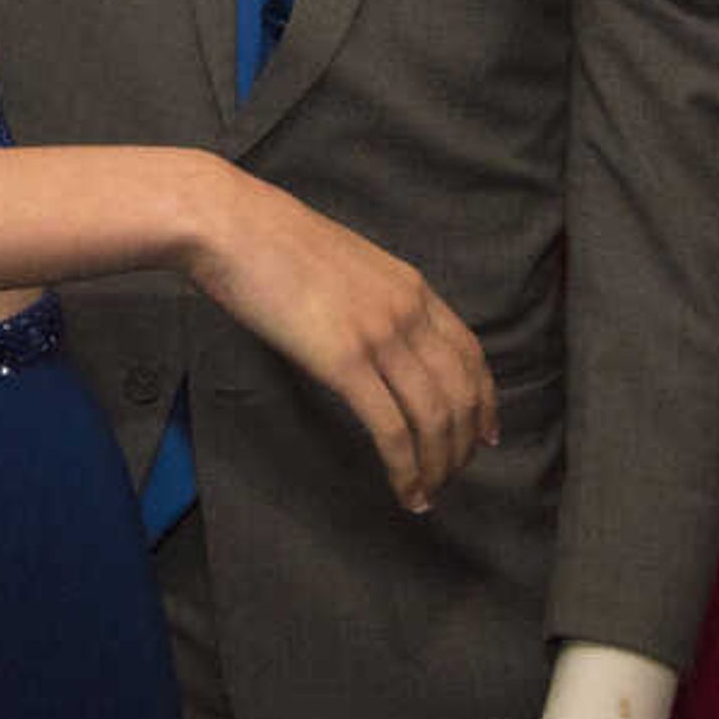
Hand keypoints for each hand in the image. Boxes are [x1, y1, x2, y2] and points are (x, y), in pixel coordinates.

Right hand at [185, 166, 494, 513]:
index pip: (470, 353)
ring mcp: (380, 335)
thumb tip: (372, 337)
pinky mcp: (344, 361)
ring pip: (434, 417)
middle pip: (461, 392)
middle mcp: (408, 311)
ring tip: (428, 493)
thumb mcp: (345, 264)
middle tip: (452, 476)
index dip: (485, 400)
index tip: (486, 434)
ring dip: (437, 464)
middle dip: (463, 443)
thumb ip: (372, 299)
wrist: (232, 224)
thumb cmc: (271, 241)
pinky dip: (405, 469)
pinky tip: (404, 491)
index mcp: (411, 286)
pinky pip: (391, 429)